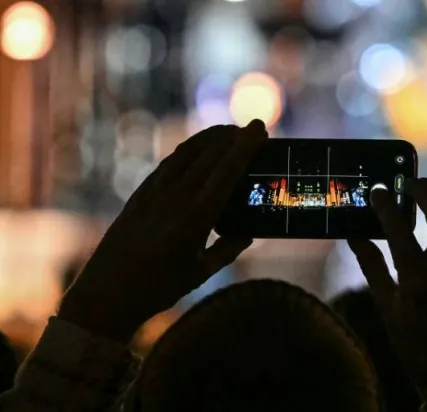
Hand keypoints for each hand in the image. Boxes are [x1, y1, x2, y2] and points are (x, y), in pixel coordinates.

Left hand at [58, 120, 267, 342]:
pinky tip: (196, 150)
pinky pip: (168, 164)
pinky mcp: (139, 195)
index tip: (261, 128)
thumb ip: (227, 250)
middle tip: (251, 128)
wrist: (105, 294)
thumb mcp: (200, 273)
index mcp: (195, 218)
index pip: (226, 171)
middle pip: (208, 154)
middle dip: (233, 136)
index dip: (245, 146)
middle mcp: (175, 198)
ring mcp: (154, 194)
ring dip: (209, 137)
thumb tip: (248, 234)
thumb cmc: (158, 289)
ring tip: (228, 131)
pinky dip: (187, 151)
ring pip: (186, 153)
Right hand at [348, 178, 426, 400]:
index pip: (400, 231)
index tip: (377, 191)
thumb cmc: (416, 345)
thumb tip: (354, 237)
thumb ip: (372, 267)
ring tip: (425, 187)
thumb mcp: (387, 308)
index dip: (386, 206)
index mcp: (418, 282)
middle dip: (425, 190)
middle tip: (408, 180)